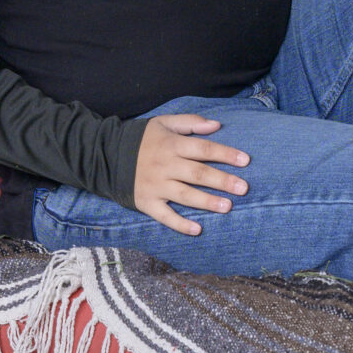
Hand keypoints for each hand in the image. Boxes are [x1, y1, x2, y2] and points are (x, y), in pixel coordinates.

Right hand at [134, 114, 250, 236]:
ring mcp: (155, 186)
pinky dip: (180, 224)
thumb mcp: (163, 123)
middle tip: (244, 188)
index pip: (203, 149)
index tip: (245, 161)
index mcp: (171, 145)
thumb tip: (216, 125)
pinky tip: (197, 229)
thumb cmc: (142, 139)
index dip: (225, 154)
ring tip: (228, 207)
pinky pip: (165, 215)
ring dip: (207, 201)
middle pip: (198, 173)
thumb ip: (190, 123)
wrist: (107, 155)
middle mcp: (165, 166)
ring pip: (185, 195)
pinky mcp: (146, 202)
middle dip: (222, 181)